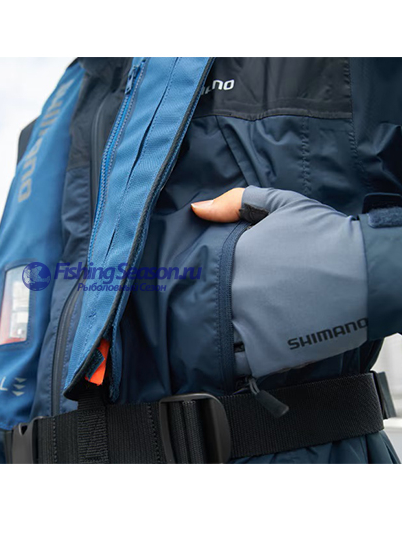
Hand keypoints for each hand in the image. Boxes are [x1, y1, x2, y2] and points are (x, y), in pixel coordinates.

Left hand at [191, 186, 368, 377]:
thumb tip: (197, 209)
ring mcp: (250, 324)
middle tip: (220, 306)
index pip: (197, 273)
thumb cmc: (328, 236)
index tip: (204, 282)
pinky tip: (247, 350)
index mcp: (233, 259)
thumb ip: (235, 203)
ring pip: (216, 336)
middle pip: (202, 306)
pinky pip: (238, 364)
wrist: (370, 271)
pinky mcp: (270, 351)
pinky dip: (237, 361)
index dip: (198, 278)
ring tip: (232, 330)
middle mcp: (235, 292)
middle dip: (206, 306)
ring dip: (217, 335)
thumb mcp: (282, 205)